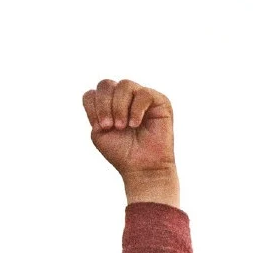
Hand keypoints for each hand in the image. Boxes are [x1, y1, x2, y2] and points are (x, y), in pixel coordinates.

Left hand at [82, 79, 179, 205]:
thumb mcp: (99, 133)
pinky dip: (136, 110)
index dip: (93, 107)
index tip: (99, 127)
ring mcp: (141, 97)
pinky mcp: (159, 100)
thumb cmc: (122, 153)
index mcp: (109, 105)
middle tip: (109, 126)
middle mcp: (124, 98)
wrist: (142, 168)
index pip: (94, 93)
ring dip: (119, 107)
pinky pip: (143, 93)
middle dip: (104, 105)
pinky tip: (135, 124)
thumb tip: (100, 93)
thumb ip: (95, 112)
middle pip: (106, 84)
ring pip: (124, 85)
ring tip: (122, 126)